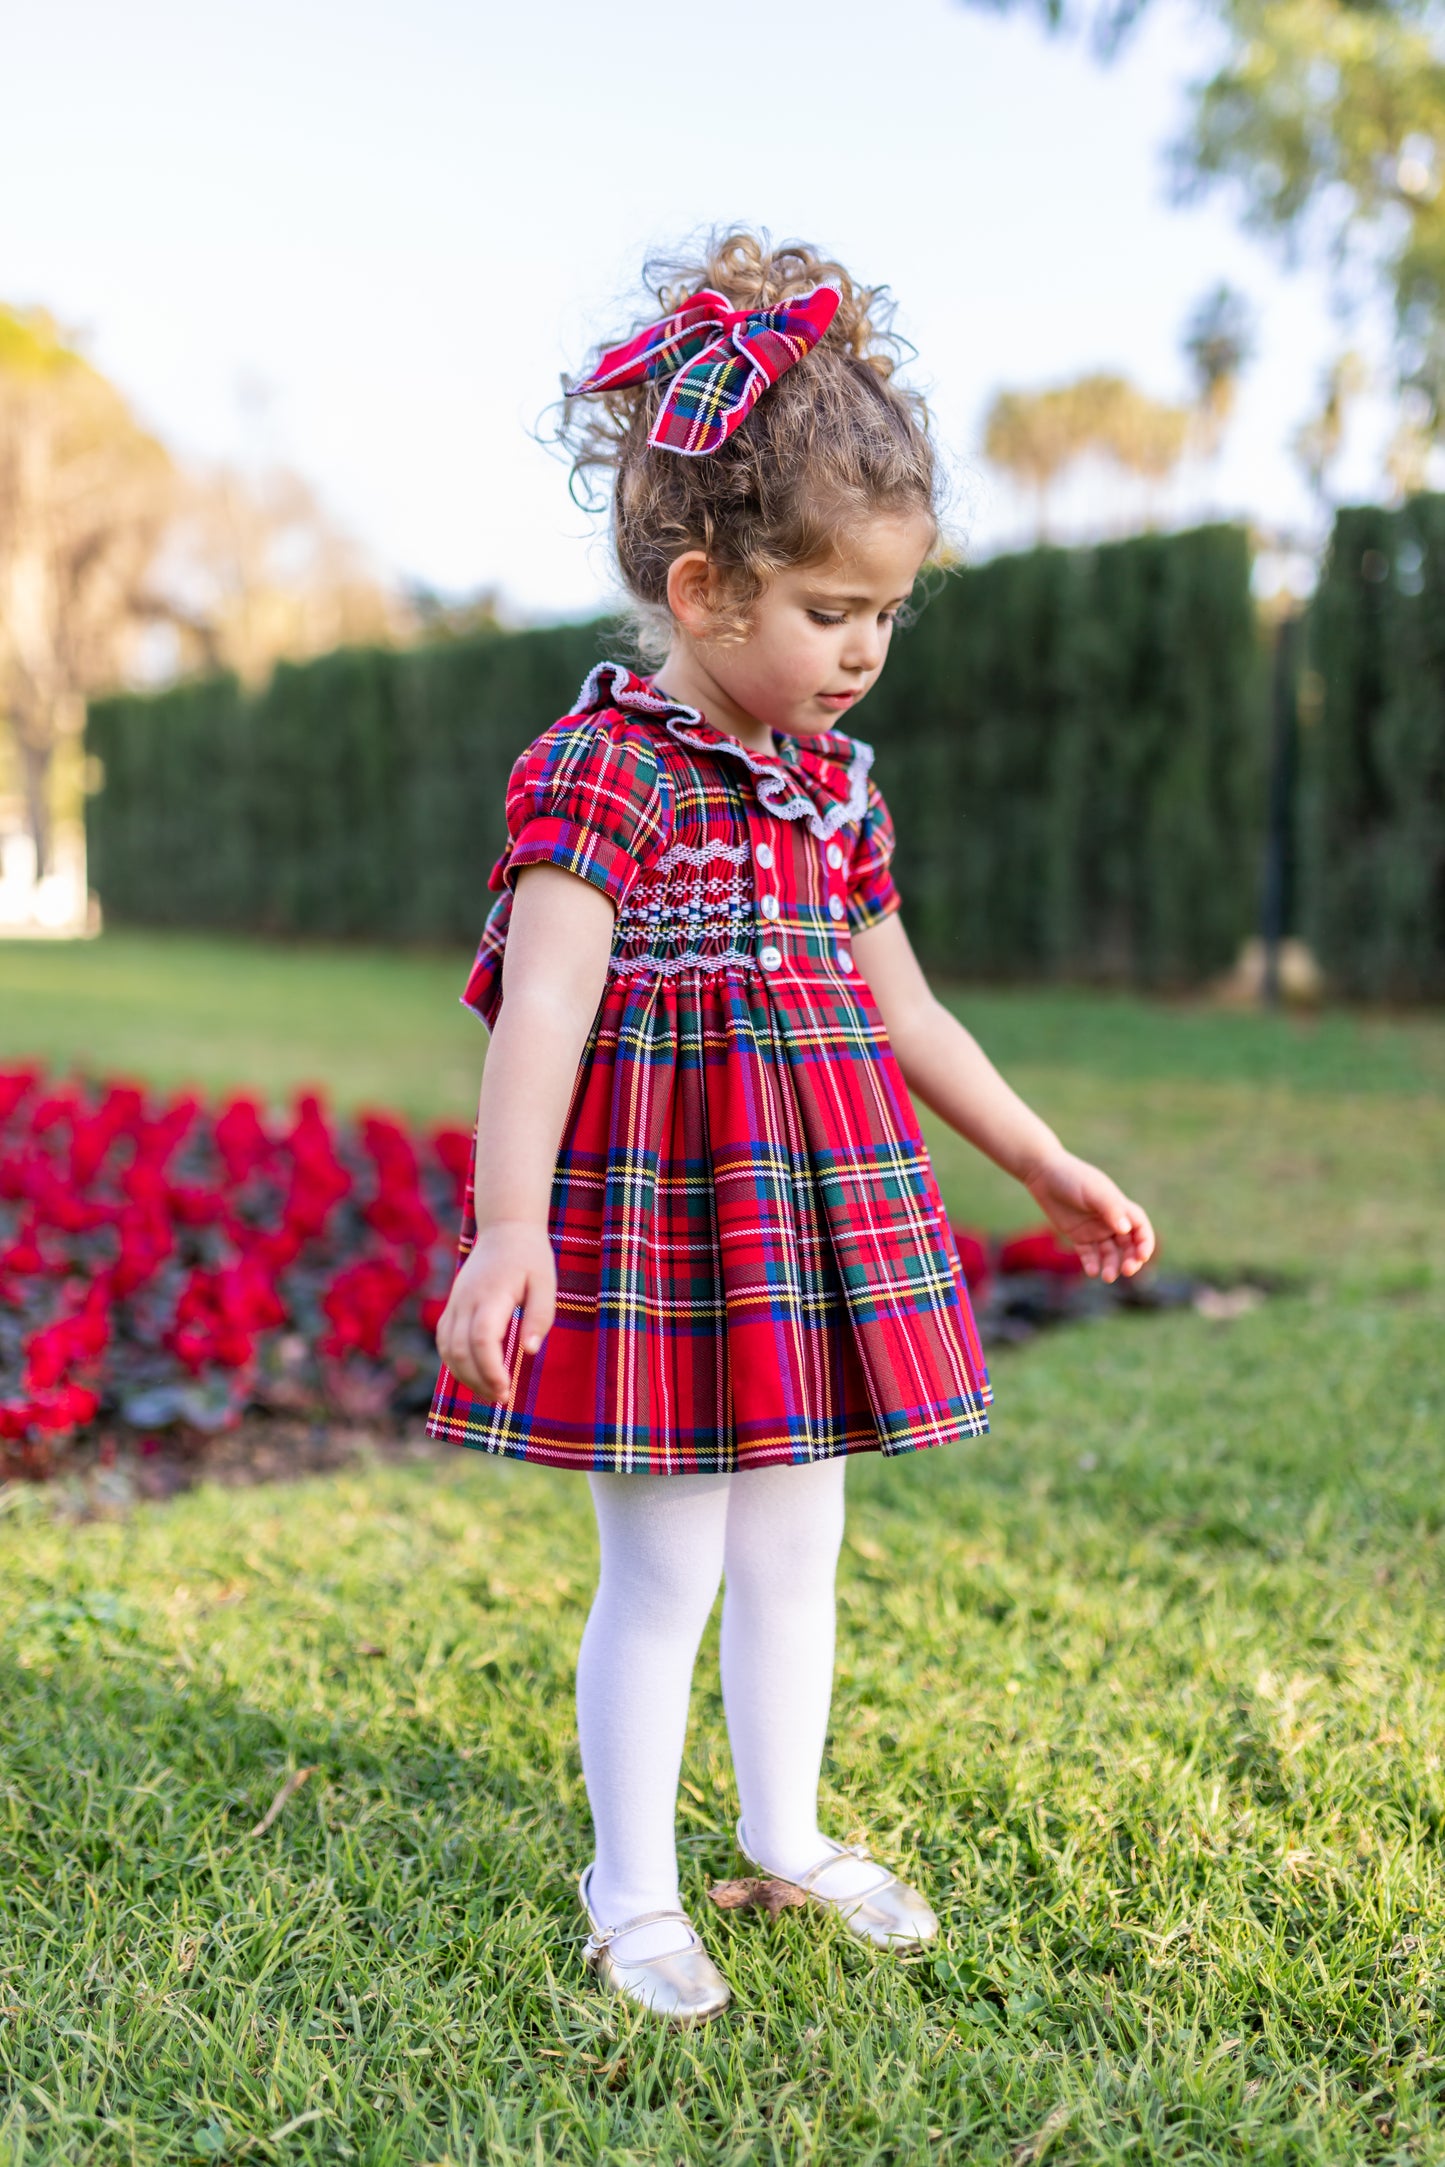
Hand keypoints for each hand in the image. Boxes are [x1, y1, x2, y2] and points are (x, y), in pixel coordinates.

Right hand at [435, 1220, 556, 1398]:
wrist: (504, 1230)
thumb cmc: (530, 1258)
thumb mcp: (546, 1283)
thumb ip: (539, 1317)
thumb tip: (529, 1351)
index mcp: (492, 1294)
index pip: (482, 1338)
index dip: (490, 1369)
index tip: (507, 1390)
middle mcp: (466, 1300)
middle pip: (459, 1350)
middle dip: (479, 1381)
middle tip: (504, 1397)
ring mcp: (455, 1303)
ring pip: (447, 1349)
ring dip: (465, 1376)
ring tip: (491, 1391)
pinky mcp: (451, 1306)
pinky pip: (444, 1340)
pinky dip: (455, 1362)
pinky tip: (475, 1374)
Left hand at [1021, 1151, 1155, 1282]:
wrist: (1043, 1173)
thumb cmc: (1072, 1177)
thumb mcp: (1093, 1191)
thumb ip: (1110, 1209)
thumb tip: (1126, 1230)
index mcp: (1119, 1207)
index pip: (1140, 1228)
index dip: (1145, 1243)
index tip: (1142, 1256)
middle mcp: (1110, 1221)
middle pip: (1128, 1245)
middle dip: (1131, 1259)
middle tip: (1126, 1271)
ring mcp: (1094, 1229)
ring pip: (1109, 1253)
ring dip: (1111, 1265)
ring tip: (1107, 1277)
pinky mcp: (1078, 1236)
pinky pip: (1088, 1254)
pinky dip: (1092, 1264)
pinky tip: (1091, 1271)